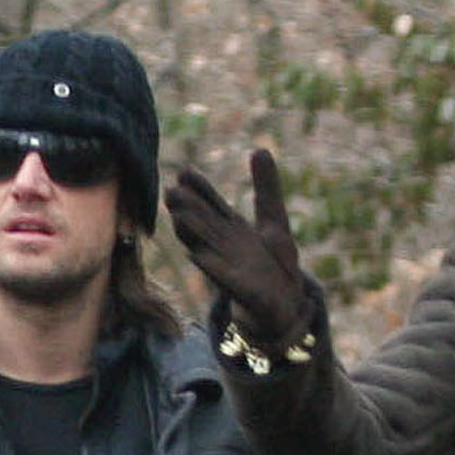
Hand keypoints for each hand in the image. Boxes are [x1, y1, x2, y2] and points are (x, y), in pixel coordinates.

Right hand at [164, 148, 311, 348]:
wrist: (285, 306)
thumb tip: (259, 149)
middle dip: (188, 209)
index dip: (200, 189)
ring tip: (179, 218)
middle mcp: (226, 247)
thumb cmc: (275, 264)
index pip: (212, 205)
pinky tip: (196, 255)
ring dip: (193, 234)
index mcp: (233, 229)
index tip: (184, 172)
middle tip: (170, 191)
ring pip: (208, 247)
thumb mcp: (274, 220)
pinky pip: (224, 278)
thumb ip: (266, 187)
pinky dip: (211, 266)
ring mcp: (232, 269)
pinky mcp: (243, 291)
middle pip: (205, 224)